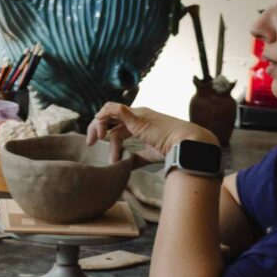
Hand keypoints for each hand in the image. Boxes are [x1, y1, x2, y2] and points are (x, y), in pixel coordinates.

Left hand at [88, 103, 212, 163]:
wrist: (186, 144)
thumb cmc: (172, 149)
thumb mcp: (149, 155)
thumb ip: (136, 158)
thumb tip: (124, 167)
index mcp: (141, 122)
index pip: (117, 124)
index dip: (106, 135)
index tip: (104, 150)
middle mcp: (138, 115)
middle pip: (109, 115)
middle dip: (96, 127)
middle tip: (90, 143)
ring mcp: (137, 114)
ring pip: (108, 112)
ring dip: (98, 126)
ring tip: (95, 141)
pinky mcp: (137, 117)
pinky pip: (114, 109)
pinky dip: (103, 117)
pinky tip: (101, 132)